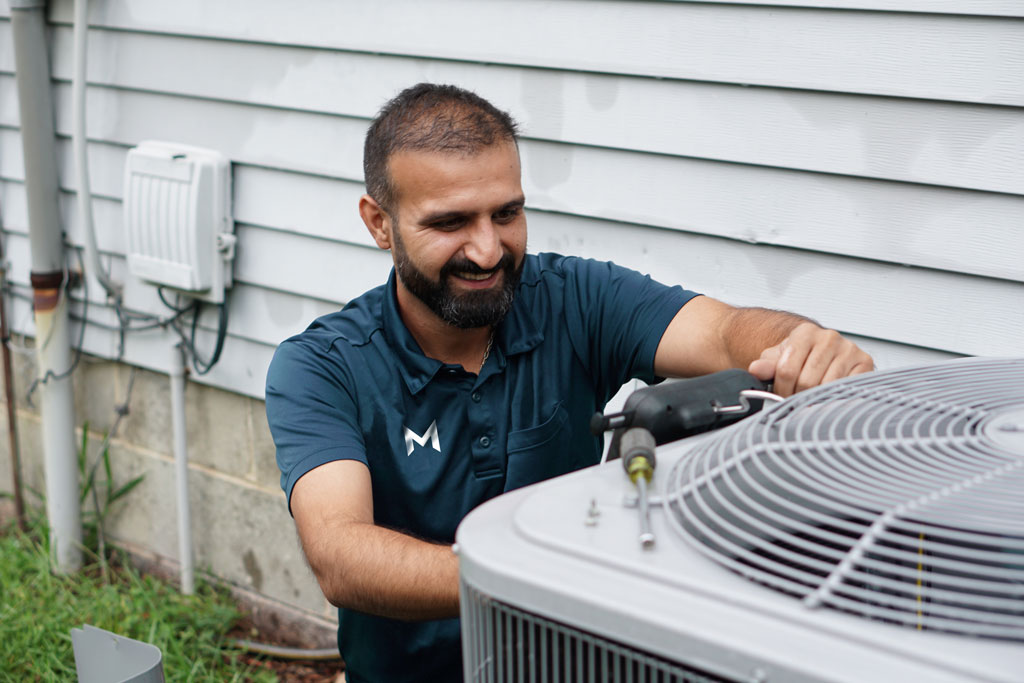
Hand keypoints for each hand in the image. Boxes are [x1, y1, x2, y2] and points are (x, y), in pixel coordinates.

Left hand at [747, 323, 873, 396]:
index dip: (781, 390)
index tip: (780, 397)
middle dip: (798, 396)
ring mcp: (849, 349)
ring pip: (827, 387)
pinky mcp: (865, 363)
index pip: (787, 370)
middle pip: (807, 381)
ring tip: (810, 399)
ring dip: (816, 399)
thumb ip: (766, 365)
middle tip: (795, 401)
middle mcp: (829, 337)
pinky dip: (835, 397)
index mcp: (805, 333)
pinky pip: (847, 389)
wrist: (822, 355)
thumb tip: (756, 369)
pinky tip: (828, 397)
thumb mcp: (778, 359)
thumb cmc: (800, 358)